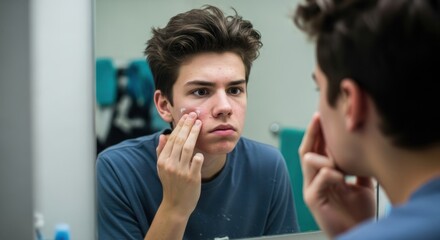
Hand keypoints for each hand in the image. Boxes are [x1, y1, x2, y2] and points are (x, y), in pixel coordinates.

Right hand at [156, 112, 203, 217]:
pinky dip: (199, 155)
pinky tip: (201, 150)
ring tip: (199, 124)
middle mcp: (171, 164)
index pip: (172, 139)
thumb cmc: (170, 184)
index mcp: (163, 160)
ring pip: (188, 148)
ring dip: (194, 134)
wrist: (176, 204)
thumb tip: (163, 135)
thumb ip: (161, 151)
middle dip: (188, 125)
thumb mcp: (162, 168)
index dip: (180, 126)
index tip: (186, 116)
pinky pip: (197, 161)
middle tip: (194, 115)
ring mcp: (181, 171)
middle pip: (180, 140)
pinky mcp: (192, 177)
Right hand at [299, 113, 375, 237]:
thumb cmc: (358, 213)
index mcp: (324, 174)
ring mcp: (311, 189)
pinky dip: (329, 175)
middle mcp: (314, 179)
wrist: (358, 232)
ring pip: (308, 160)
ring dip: (324, 156)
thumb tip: (363, 148)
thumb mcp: (361, 184)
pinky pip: (317, 180)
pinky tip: (340, 177)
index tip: (324, 115)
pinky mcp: (312, 200)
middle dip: (313, 132)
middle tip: (318, 118)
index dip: (318, 132)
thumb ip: (357, 168)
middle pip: (308, 149)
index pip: (317, 148)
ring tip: (338, 161)